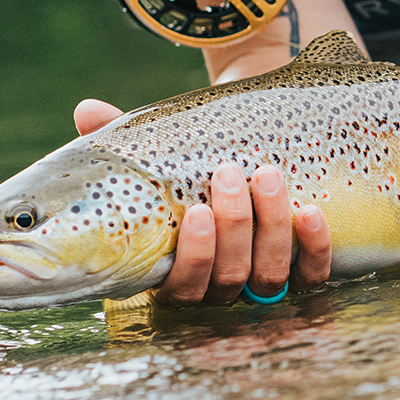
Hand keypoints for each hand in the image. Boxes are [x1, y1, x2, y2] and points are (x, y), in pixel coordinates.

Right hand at [74, 100, 331, 304]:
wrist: (248, 146)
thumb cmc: (190, 159)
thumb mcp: (157, 151)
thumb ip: (119, 140)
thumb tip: (85, 112)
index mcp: (177, 271)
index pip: (182, 287)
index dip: (193, 256)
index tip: (196, 212)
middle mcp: (221, 285)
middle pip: (228, 279)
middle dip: (233, 228)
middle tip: (232, 174)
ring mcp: (264, 279)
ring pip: (269, 276)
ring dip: (270, 227)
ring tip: (268, 176)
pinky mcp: (305, 267)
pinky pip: (312, 274)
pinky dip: (313, 247)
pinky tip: (310, 213)